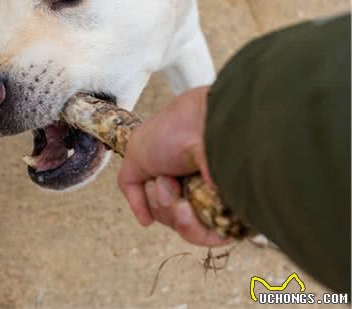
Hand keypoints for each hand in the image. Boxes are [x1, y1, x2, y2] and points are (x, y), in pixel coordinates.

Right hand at [117, 86, 230, 246]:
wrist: (206, 126)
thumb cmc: (172, 132)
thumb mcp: (136, 154)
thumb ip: (130, 185)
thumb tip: (146, 222)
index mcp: (178, 170)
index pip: (158, 200)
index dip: (150, 195)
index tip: (156, 176)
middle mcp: (197, 185)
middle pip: (168, 215)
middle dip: (160, 203)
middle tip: (168, 182)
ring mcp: (215, 199)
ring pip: (184, 228)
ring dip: (172, 213)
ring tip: (178, 194)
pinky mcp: (233, 213)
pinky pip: (206, 237)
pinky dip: (190, 227)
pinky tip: (185, 209)